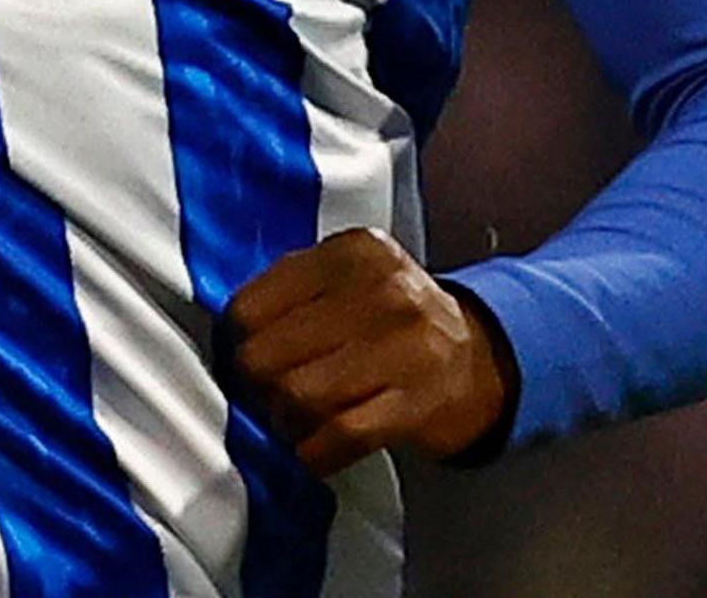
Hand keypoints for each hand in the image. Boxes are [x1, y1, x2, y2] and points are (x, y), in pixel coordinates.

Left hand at [222, 228, 509, 475]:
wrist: (480, 359)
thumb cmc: (395, 320)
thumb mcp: (350, 279)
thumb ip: (293, 289)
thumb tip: (226, 336)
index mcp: (353, 252)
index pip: (252, 305)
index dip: (237, 341)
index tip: (243, 355)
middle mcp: (382, 291)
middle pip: (268, 355)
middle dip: (256, 386)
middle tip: (263, 394)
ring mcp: (405, 346)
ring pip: (298, 396)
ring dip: (283, 421)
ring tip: (290, 420)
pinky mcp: (418, 402)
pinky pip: (339, 436)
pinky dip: (314, 453)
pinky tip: (312, 451)